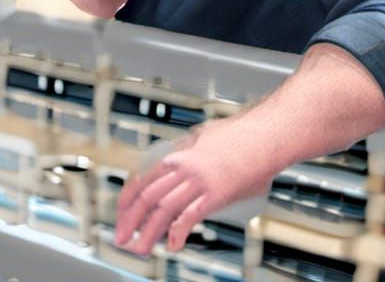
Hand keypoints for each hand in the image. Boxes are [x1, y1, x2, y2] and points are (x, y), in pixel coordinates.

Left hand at [114, 118, 272, 254]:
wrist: (263, 136)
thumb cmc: (240, 136)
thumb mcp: (205, 137)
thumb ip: (193, 148)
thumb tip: (189, 152)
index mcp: (179, 154)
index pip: (145, 178)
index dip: (129, 197)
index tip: (121, 212)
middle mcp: (184, 168)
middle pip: (149, 196)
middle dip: (131, 219)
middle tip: (122, 237)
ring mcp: (198, 181)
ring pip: (164, 209)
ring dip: (148, 232)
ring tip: (139, 248)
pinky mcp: (215, 194)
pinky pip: (191, 215)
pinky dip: (178, 231)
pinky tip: (172, 245)